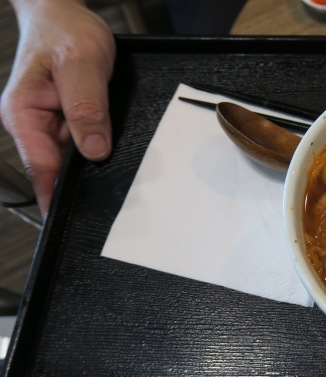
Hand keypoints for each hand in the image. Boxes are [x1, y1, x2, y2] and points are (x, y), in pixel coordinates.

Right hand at [0, 0, 114, 215]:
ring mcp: (48, 123)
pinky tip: (112, 153)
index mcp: (23, 114)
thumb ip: (87, 107)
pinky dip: (96, 150)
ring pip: (72, 159)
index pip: (41, 167)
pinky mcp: (65, 119)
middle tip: (111, 202)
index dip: (57, 196)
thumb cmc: (65, 30)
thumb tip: (93, 151)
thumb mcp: (81, 64)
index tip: (72, 220)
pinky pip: (81, 144)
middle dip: (81, 184)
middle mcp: (32, 123)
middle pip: (56, 168)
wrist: (63, 12)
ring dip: (92, 167)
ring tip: (117, 179)